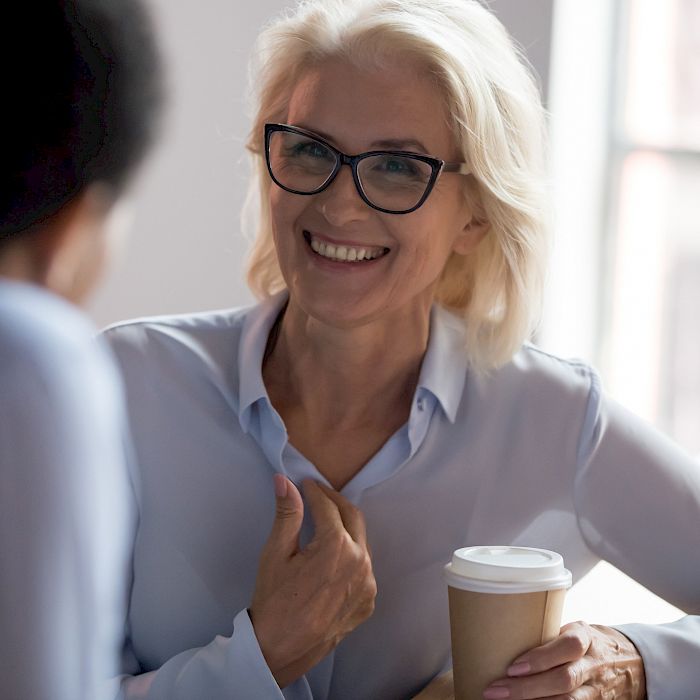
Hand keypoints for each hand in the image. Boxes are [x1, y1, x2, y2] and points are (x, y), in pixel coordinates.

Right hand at [249, 475, 376, 687]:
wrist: (280, 650)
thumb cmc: (274, 600)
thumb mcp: (275, 553)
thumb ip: (287, 513)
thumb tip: (285, 480)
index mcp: (337, 547)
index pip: (328, 506)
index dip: (315, 491)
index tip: (305, 483)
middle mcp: (361, 562)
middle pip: (353, 517)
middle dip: (335, 502)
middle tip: (318, 494)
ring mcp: (368, 584)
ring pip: (361, 542)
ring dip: (345, 527)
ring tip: (324, 522)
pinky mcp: (368, 601)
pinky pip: (363, 567)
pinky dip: (350, 555)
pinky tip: (332, 556)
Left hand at [483, 621, 645, 698]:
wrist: (630, 662)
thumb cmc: (586, 641)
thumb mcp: (572, 629)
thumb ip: (547, 636)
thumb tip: (503, 636)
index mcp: (586, 638)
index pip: (568, 647)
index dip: (540, 658)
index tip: (511, 667)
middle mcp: (593, 666)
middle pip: (563, 681)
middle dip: (526, 688)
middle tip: (494, 690)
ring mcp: (597, 691)